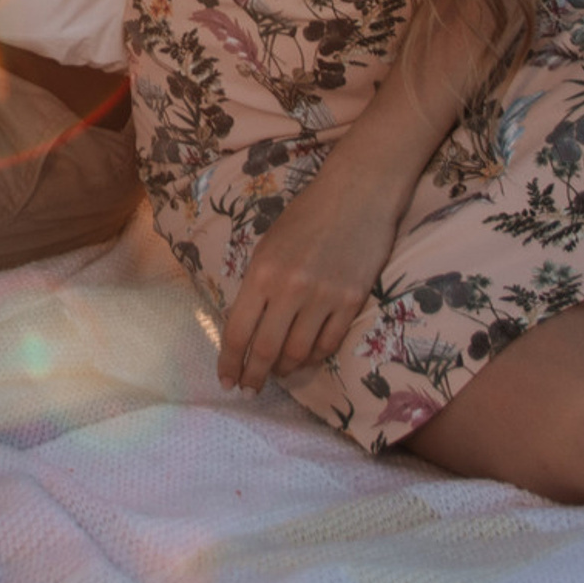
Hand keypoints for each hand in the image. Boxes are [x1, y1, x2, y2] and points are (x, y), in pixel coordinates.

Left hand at [217, 159, 409, 392]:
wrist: (357, 193)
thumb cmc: (307, 215)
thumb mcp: (268, 245)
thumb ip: (258, 285)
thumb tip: (248, 327)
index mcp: (261, 273)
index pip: (237, 331)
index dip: (230, 362)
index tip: (226, 380)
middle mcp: (289, 289)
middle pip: (266, 350)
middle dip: (254, 376)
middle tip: (250, 389)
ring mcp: (323, 298)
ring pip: (298, 353)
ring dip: (285, 369)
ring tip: (278, 371)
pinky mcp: (352, 302)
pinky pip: (328, 343)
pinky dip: (314, 356)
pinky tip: (307, 355)